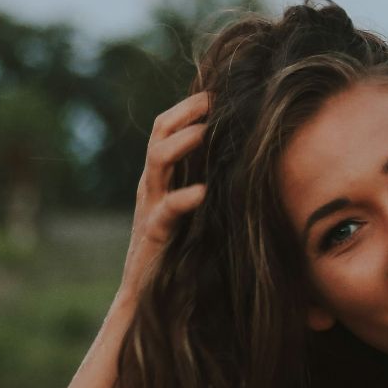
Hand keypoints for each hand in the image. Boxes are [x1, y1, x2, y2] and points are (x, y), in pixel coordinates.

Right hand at [119, 90, 210, 303]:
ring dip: (181, 143)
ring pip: (157, 161)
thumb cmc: (178, 253)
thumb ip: (206, 184)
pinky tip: (202, 193)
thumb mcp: (193, 211)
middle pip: (159, 132)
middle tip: (213, 100)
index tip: (219, 91)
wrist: (145, 297)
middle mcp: (153, 185)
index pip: (167, 127)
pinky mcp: (155, 235)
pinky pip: (166, 210)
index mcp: (161, 176)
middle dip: (185, 112)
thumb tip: (242, 161)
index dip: (189, 106)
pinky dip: (183, 198)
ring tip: (205, 133)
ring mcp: (151, 207)